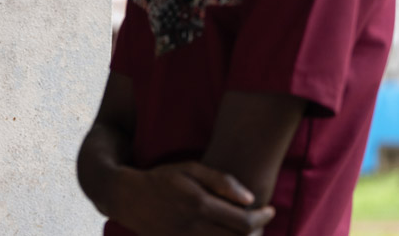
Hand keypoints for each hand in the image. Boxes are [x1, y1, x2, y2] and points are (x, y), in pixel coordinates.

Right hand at [106, 161, 273, 235]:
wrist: (128, 198)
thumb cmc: (162, 179)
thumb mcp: (189, 168)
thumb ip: (221, 181)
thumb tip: (251, 199)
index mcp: (200, 205)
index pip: (244, 222)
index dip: (263, 218)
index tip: (269, 210)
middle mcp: (194, 228)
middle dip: (257, 233)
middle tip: (260, 221)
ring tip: (246, 230)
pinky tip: (225, 234)